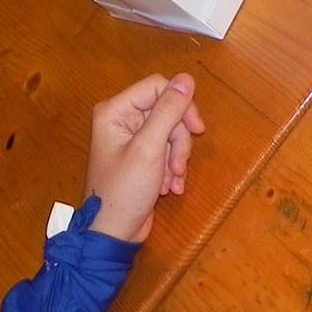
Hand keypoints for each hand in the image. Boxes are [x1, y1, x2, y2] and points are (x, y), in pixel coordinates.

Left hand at [85, 73, 204, 242]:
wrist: (113, 233)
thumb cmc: (124, 190)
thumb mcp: (150, 149)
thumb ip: (168, 112)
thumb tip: (187, 78)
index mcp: (115, 110)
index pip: (157, 87)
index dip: (181, 105)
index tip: (198, 129)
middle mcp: (121, 119)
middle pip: (167, 112)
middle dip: (178, 141)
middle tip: (179, 167)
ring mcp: (131, 138)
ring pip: (171, 132)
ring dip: (177, 158)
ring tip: (172, 182)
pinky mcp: (141, 156)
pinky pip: (166, 150)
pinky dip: (172, 168)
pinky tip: (170, 187)